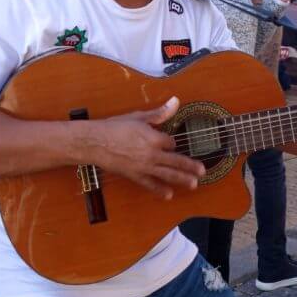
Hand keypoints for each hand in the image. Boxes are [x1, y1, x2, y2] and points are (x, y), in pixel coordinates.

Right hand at [85, 97, 204, 199]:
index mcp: (154, 138)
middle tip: (202, 171)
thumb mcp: (138, 117)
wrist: (94, 142)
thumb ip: (159, 113)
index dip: (172, 143)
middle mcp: (152, 154)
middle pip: (176, 161)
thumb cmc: (115, 127)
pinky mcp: (134, 175)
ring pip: (167, 174)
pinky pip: (150, 184)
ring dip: (182, 179)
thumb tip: (176, 101)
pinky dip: (159, 190)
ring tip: (194, 184)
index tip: (171, 143)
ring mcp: (144, 166)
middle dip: (190, 166)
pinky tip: (168, 195)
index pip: (172, 142)